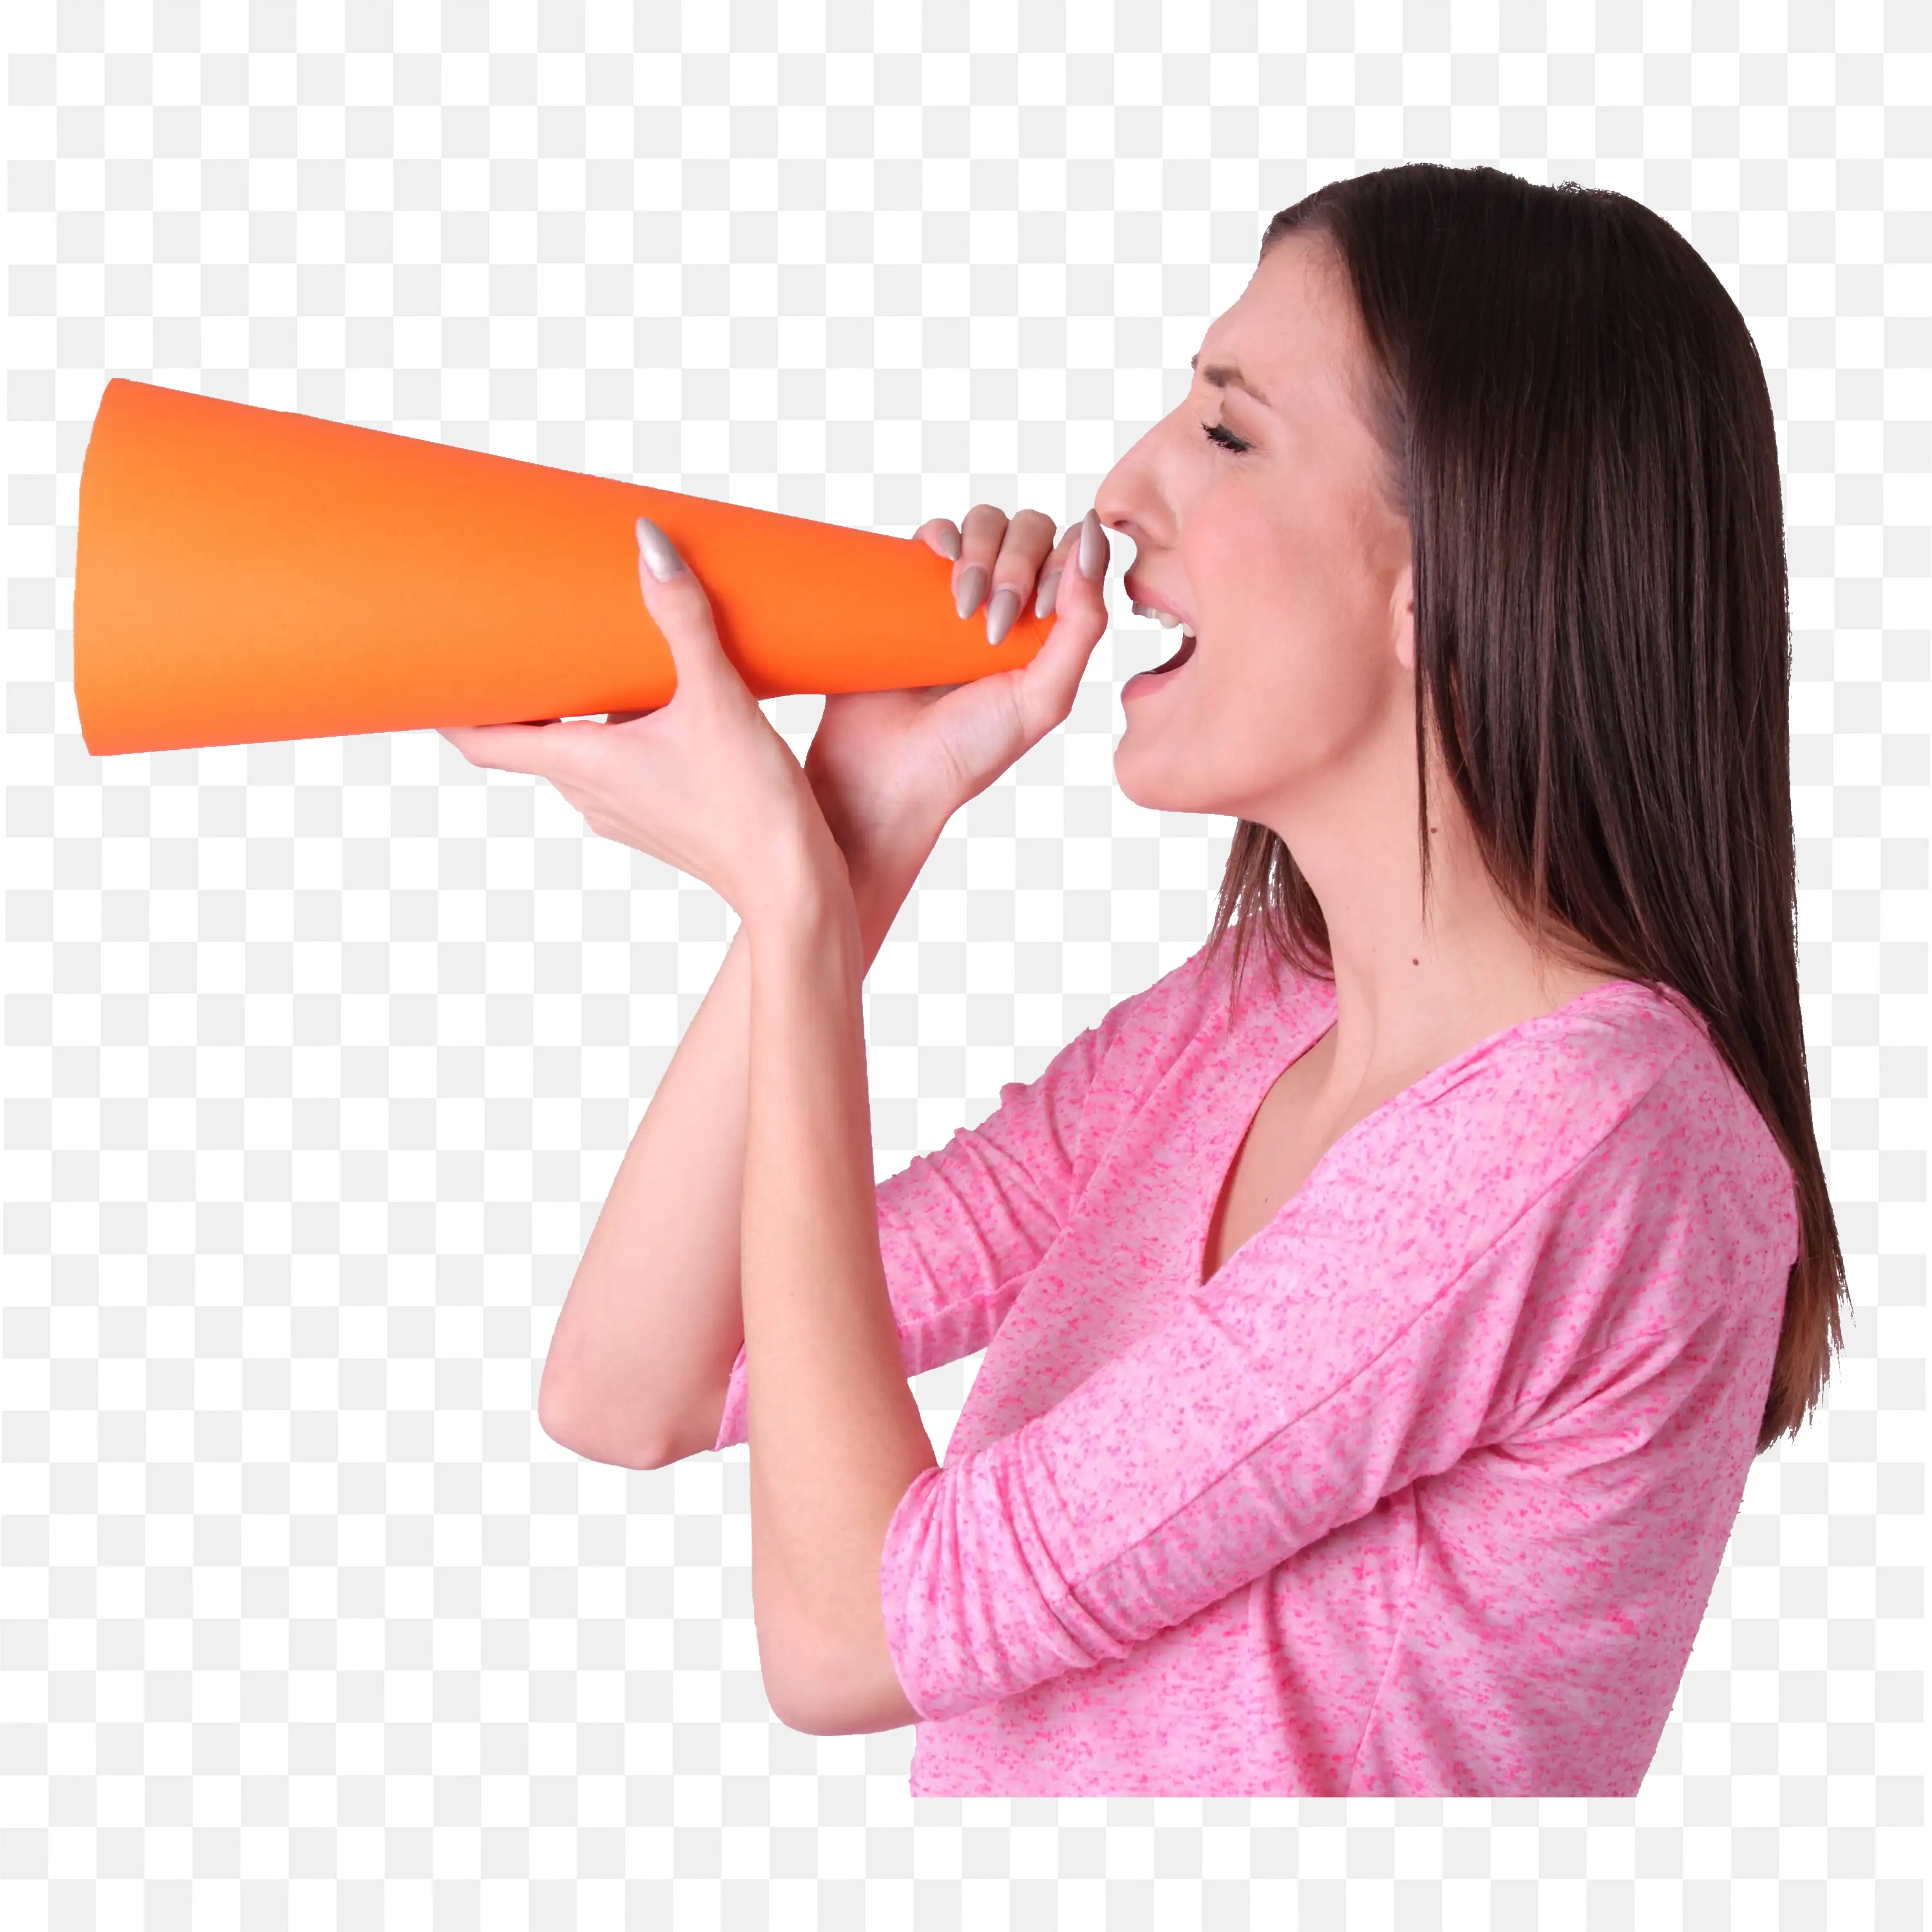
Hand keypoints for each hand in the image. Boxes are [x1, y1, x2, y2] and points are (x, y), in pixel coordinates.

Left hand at [440, 518, 845, 927]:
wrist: (792, 888)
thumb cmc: (750, 807)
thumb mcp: (717, 700)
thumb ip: (683, 620)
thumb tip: (649, 545)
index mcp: (579, 765)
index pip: (481, 738)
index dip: (448, 702)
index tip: (436, 661)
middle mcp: (586, 794)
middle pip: (530, 736)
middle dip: (527, 687)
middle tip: (526, 633)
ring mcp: (619, 813)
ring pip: (577, 751)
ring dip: (580, 710)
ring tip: (600, 659)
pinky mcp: (655, 822)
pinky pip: (617, 769)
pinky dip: (618, 736)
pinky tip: (659, 709)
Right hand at [802, 505, 1112, 857]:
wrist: (885, 775)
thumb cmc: (967, 751)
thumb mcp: (1044, 698)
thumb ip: (1083, 626)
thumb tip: (1094, 542)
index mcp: (1049, 632)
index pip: (1076, 558)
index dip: (1066, 563)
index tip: (1040, 609)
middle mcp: (1008, 606)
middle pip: (1032, 531)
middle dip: (1018, 562)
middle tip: (993, 621)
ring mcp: (957, 593)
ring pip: (986, 524)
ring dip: (982, 549)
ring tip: (962, 607)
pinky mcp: (908, 588)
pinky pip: (934, 533)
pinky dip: (941, 533)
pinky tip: (938, 559)